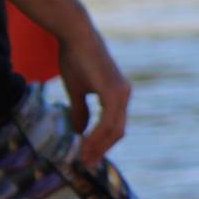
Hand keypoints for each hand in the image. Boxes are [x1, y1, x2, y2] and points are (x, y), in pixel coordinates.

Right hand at [57, 29, 130, 168]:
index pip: (114, 127)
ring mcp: (121, 92)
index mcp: (117, 95)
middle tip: (87, 163)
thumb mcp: (77, 90)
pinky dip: (96, 134)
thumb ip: (80, 111)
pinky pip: (107, 120)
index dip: (102, 143)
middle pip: (117, 132)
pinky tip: (84, 143)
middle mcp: (124, 94)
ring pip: (114, 129)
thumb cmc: (75, 58)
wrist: (75, 35)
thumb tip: (79, 131)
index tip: (87, 156)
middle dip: (102, 149)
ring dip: (99, 145)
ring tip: (84, 157)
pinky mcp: (114, 90)